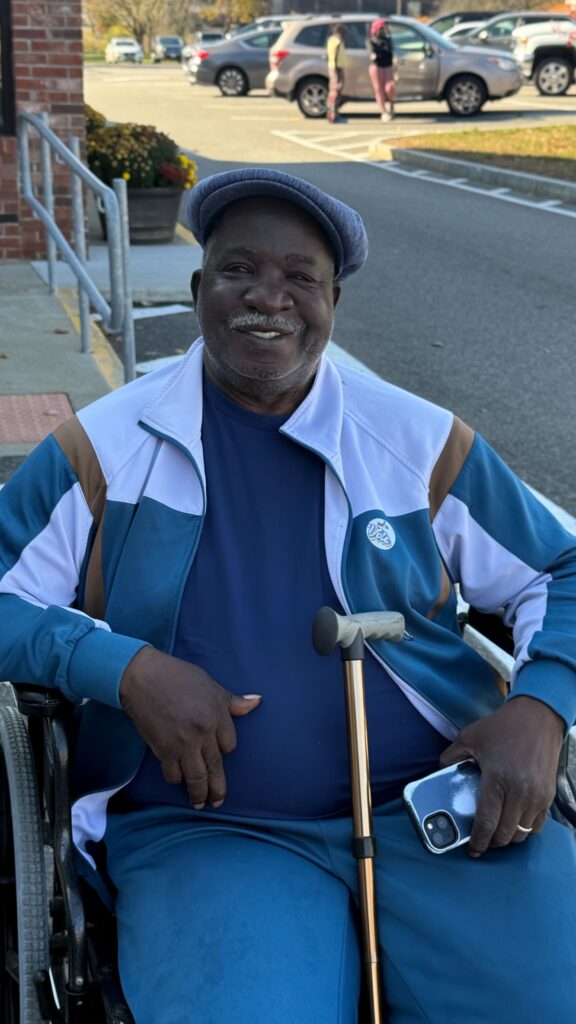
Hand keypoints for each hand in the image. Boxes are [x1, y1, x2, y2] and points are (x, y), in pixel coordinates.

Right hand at [119, 646, 260, 808]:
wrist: (144, 677)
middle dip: (217, 788)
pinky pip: (173, 773)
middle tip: (218, 801)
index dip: (225, 750)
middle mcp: (203, 733)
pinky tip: (178, 781)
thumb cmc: (178, 676)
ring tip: (200, 803)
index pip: (230, 745)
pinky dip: (176, 779)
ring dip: (198, 793)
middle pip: (216, 767)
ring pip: (196, 777)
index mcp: (217, 715)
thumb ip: (233, 701)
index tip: (220, 753)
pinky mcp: (164, 750)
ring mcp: (183, 744)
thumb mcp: (211, 685)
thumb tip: (257, 701)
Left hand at [439, 696, 563, 857]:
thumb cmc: (503, 726)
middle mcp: (520, 792)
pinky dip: (524, 829)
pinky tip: (513, 821)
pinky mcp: (548, 796)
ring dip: (507, 836)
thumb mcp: (469, 737)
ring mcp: (536, 796)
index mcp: (497, 780)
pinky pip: (536, 825)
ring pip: (521, 834)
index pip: (486, 822)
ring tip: (495, 829)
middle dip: (491, 841)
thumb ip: (450, 757)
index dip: (477, 841)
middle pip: (504, 835)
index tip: (472, 849)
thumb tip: (439, 772)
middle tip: (481, 838)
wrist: (538, 717)